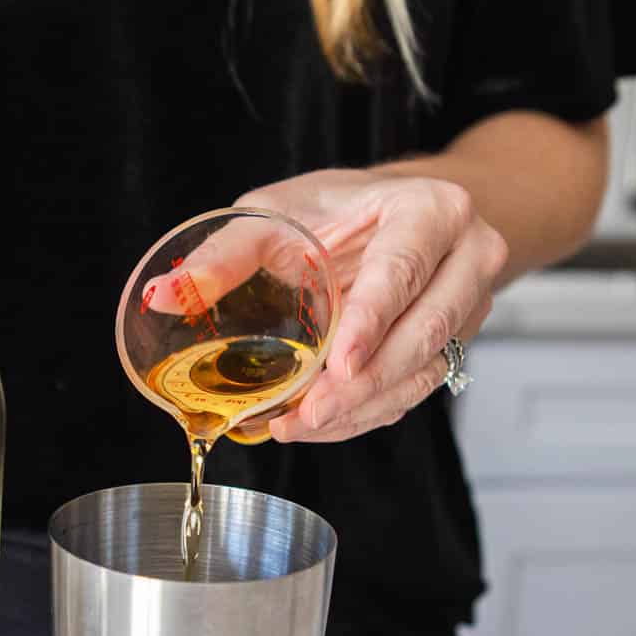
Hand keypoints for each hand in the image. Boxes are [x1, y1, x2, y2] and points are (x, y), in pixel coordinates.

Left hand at [233, 167, 507, 443]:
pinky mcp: (457, 343)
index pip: (404, 269)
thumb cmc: (337, 209)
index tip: (339, 365)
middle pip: (425, 331)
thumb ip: (226, 253)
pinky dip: (367, 413)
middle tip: (308, 413)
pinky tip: (321, 423)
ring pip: (425, 371)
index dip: (372, 321)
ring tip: (299, 425)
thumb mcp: (278, 213)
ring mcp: (470, 304)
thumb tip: (165, 295)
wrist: (394, 215)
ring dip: (362, 408)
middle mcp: (467, 257)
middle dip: (364, 384)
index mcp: (431, 209)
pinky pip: (416, 390)